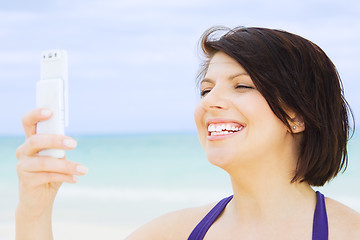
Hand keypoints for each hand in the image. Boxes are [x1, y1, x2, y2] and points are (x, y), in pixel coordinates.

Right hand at [15, 108, 87, 238]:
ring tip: (83, 169)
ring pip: (45, 162)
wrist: (38, 201)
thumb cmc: (50, 174)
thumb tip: (69, 141)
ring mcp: (23, 167)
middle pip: (36, 140)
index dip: (36, 115)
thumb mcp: (55, 158)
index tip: (50, 112)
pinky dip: (65, 177)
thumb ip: (58, 148)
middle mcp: (23, 151)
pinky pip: (48, 176)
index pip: (28, 122)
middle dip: (55, 140)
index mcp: (30, 141)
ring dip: (67, 165)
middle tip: (74, 144)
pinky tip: (76, 179)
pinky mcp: (27, 181)